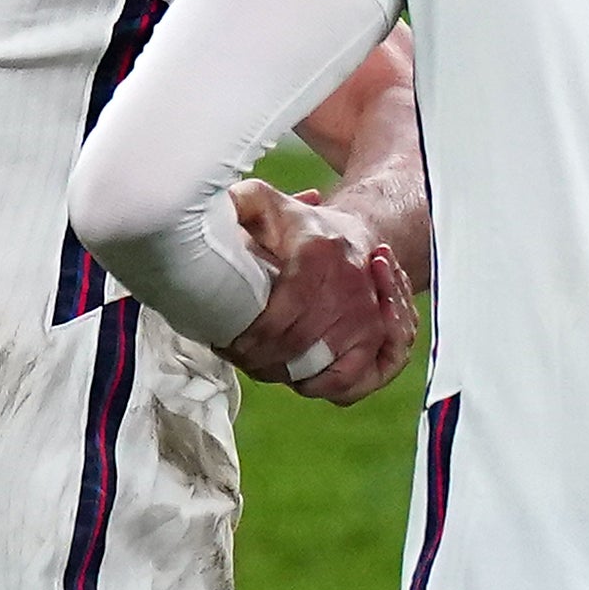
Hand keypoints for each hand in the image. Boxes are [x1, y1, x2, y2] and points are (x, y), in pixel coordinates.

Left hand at [224, 178, 418, 404]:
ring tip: (260, 363)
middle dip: (258, 358)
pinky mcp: (379, 343)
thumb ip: (237, 203)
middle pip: (296, 347)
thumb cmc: (304, 227)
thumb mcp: (266, 203)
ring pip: (320, 369)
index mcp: (320, 254)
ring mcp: (370, 319)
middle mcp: (352, 289)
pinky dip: (319, 386)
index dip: (250, 338)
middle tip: (236, 354)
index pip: (281, 316)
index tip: (227, 341)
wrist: (359, 235)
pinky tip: (297, 375)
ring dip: (283, 372)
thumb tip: (209, 210)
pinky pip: (348, 384)